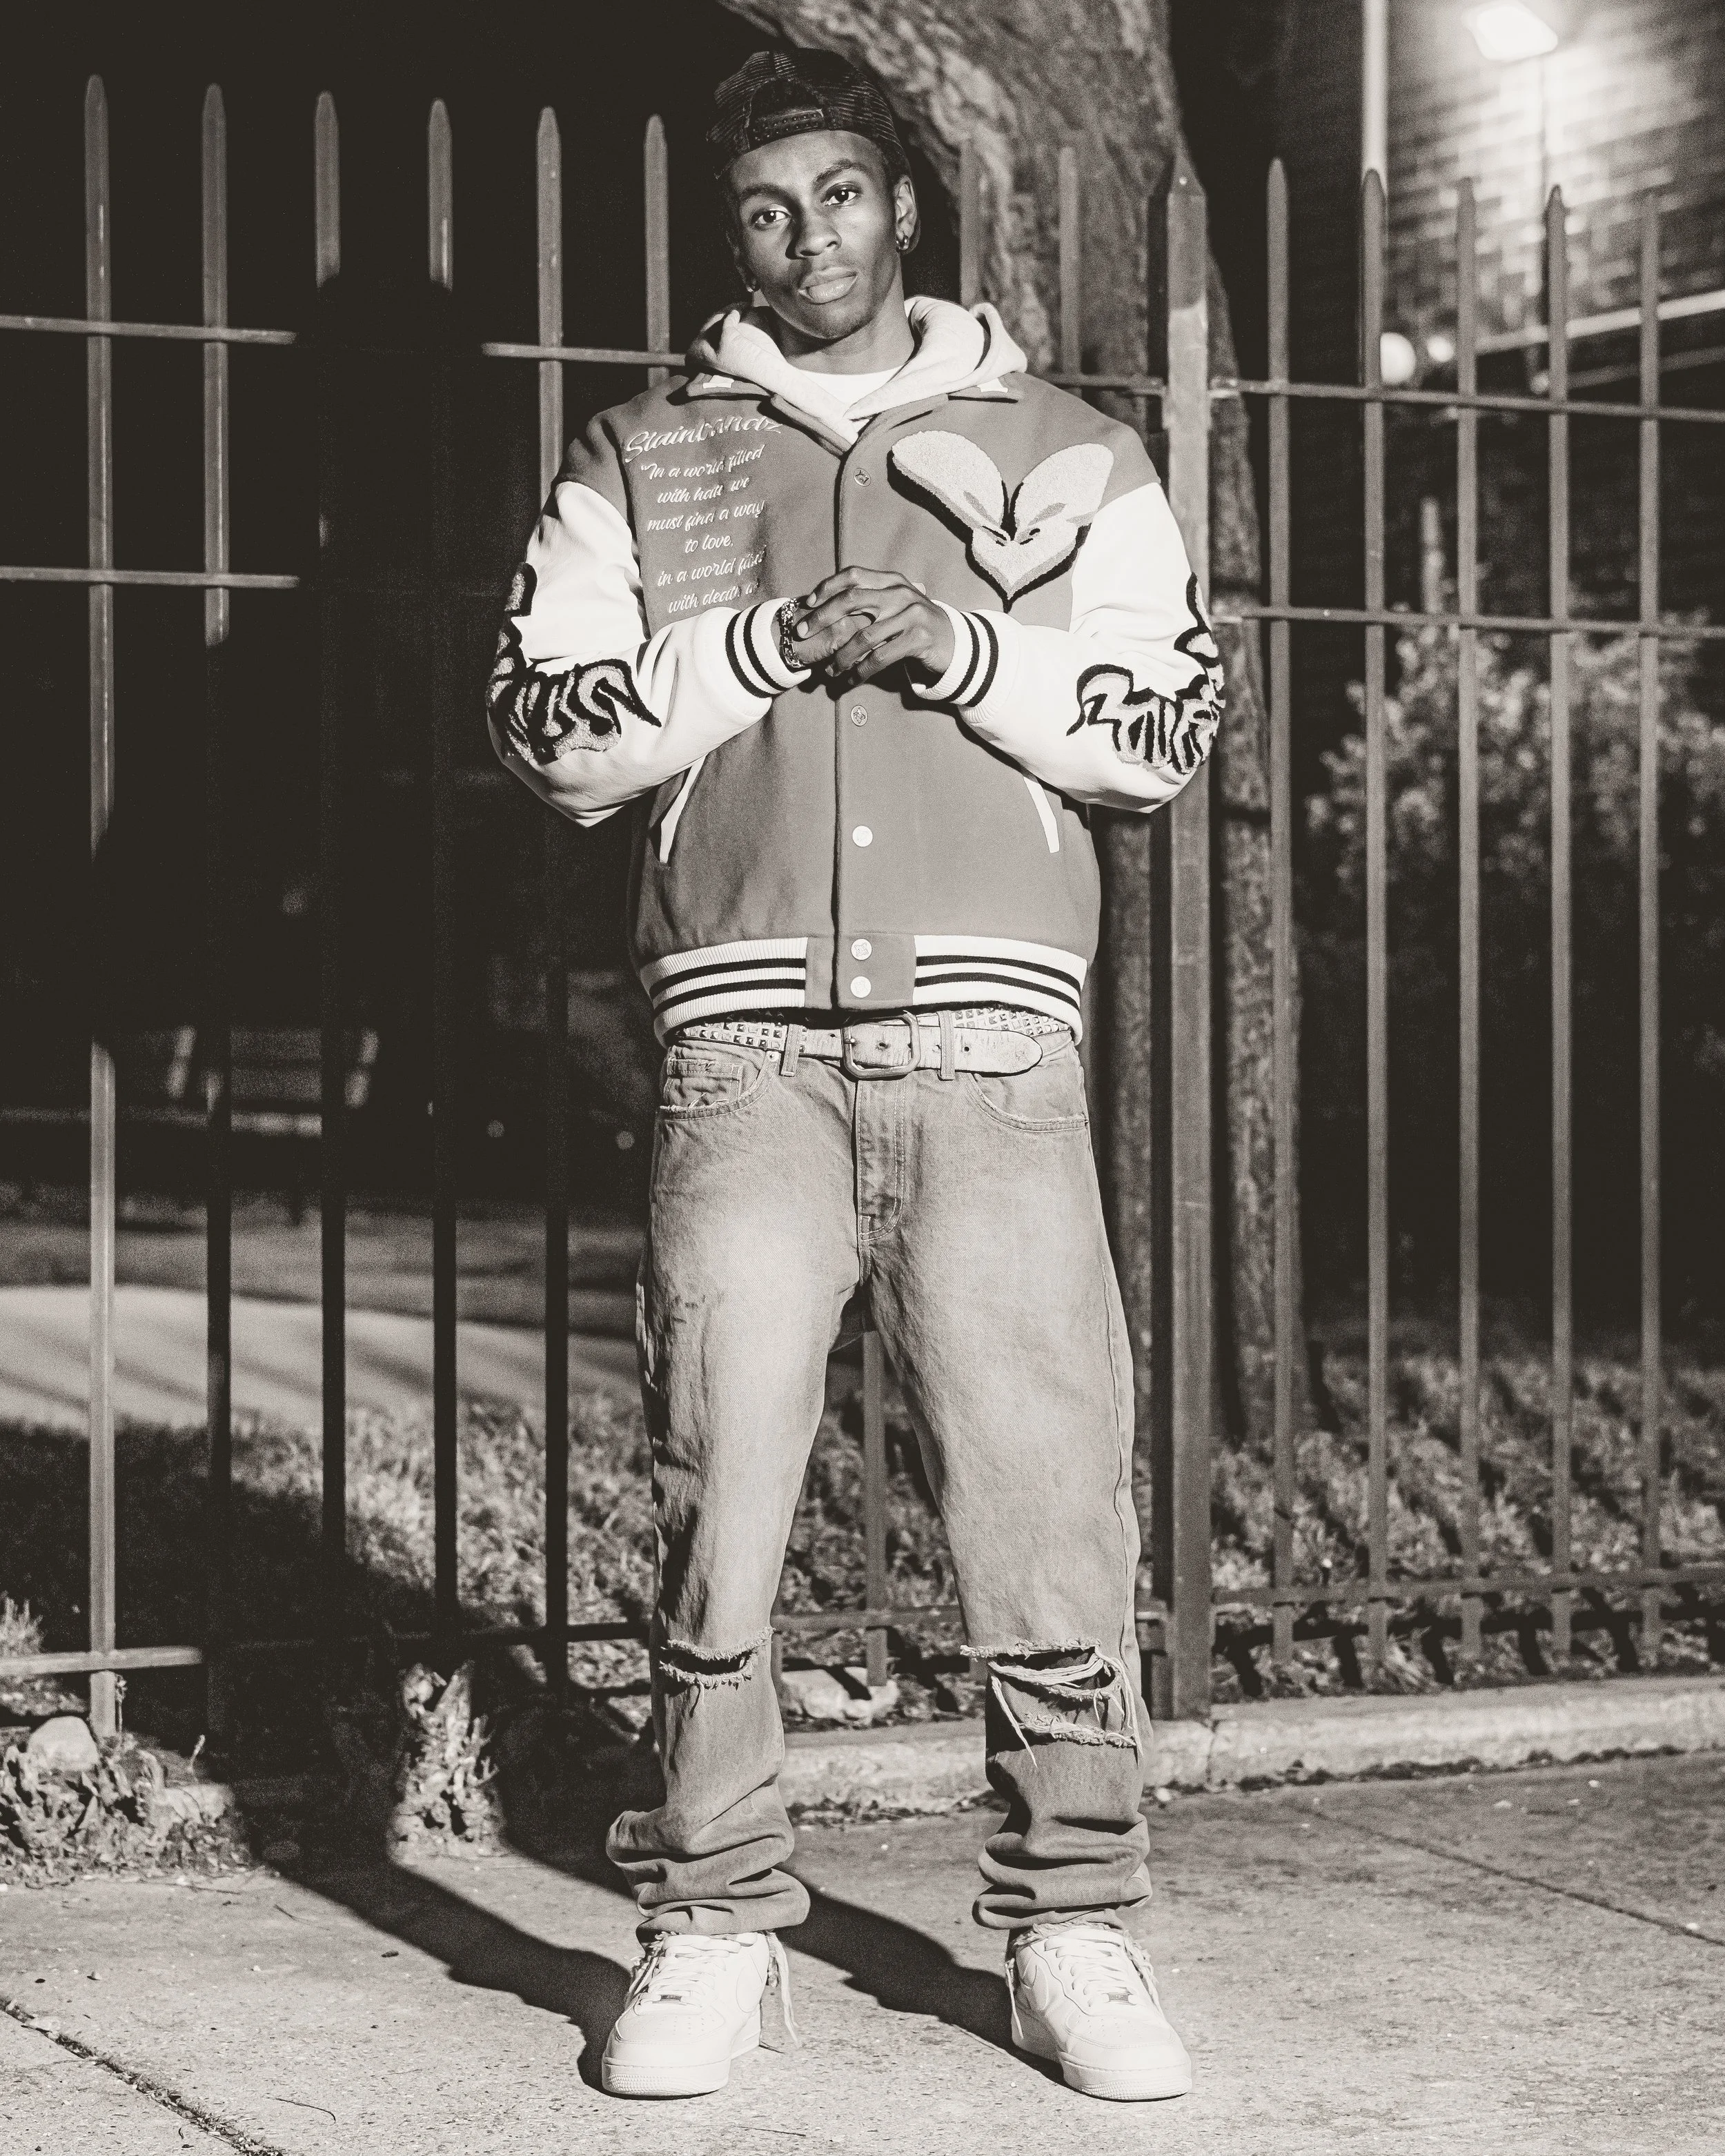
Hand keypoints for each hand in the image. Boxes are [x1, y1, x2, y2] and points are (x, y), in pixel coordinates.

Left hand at [785, 568, 955, 686]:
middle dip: (822, 617)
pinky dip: (862, 671)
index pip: (854, 575)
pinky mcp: (919, 639)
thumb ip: (872, 601)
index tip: (808, 602)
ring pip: (864, 635)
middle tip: (802, 633)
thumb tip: (828, 604)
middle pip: (852, 600)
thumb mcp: (897, 606)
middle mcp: (902, 593)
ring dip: (841, 656)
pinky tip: (851, 680)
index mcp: (893, 581)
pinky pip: (881, 657)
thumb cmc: (917, 627)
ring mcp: (912, 615)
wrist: (956, 645)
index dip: (827, 586)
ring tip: (829, 670)